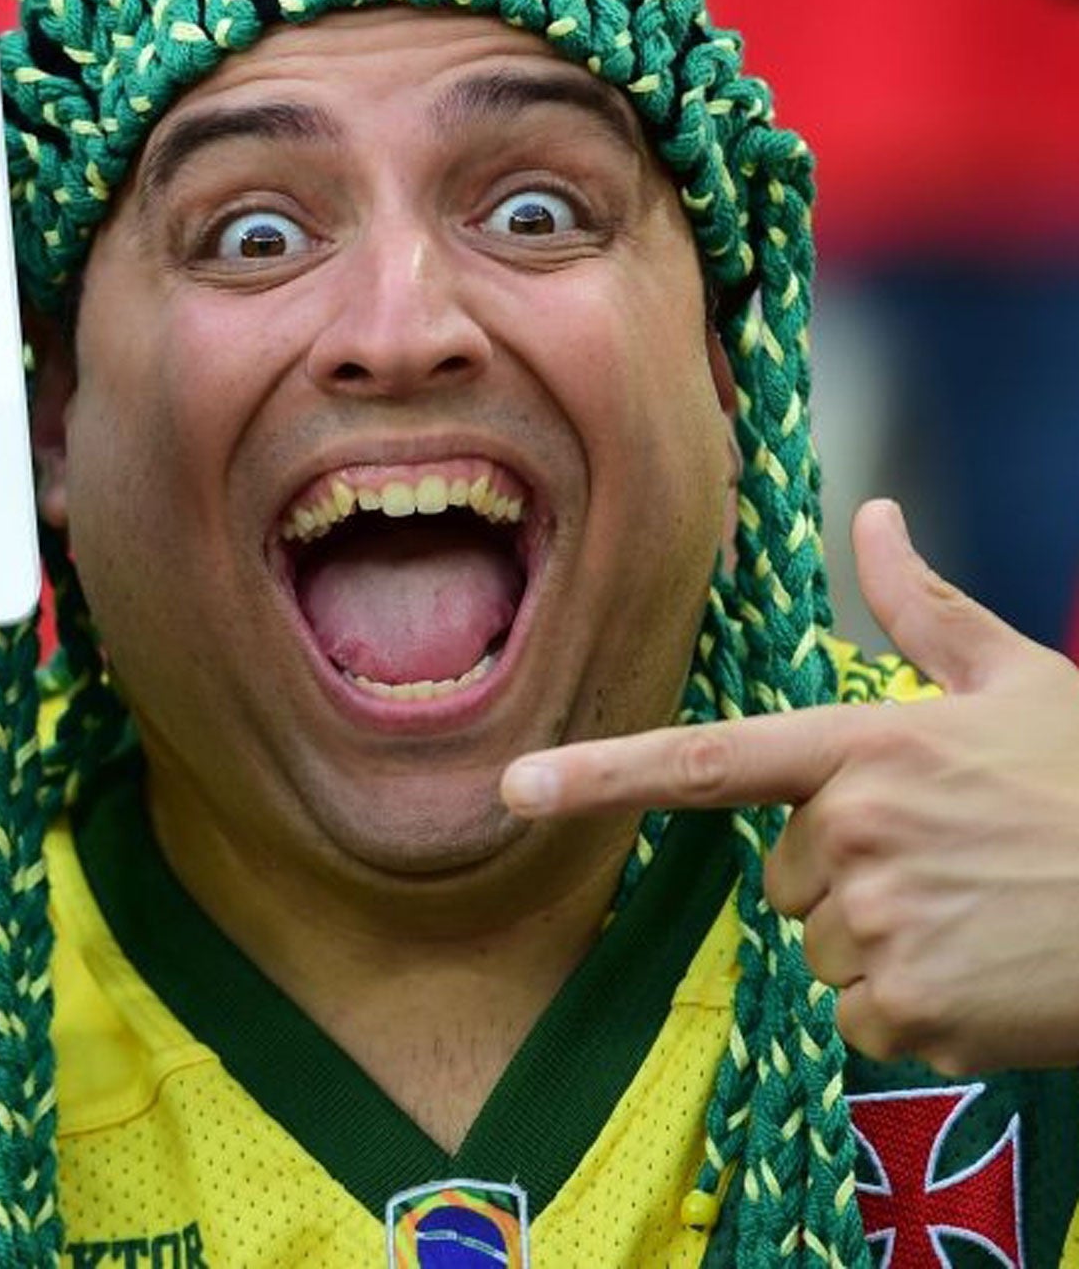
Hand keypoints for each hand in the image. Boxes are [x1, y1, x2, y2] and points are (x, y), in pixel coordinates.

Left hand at [501, 498, 1078, 1073]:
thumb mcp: (1019, 686)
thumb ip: (925, 611)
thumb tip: (876, 515)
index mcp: (867, 751)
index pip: (707, 763)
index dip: (602, 774)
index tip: (514, 788)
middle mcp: (856, 838)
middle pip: (787, 877)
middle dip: (851, 877)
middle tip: (954, 866)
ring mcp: (881, 930)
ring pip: (822, 949)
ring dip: (883, 946)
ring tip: (980, 918)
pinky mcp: (912, 1014)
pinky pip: (862, 1018)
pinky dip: (915, 1012)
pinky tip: (989, 977)